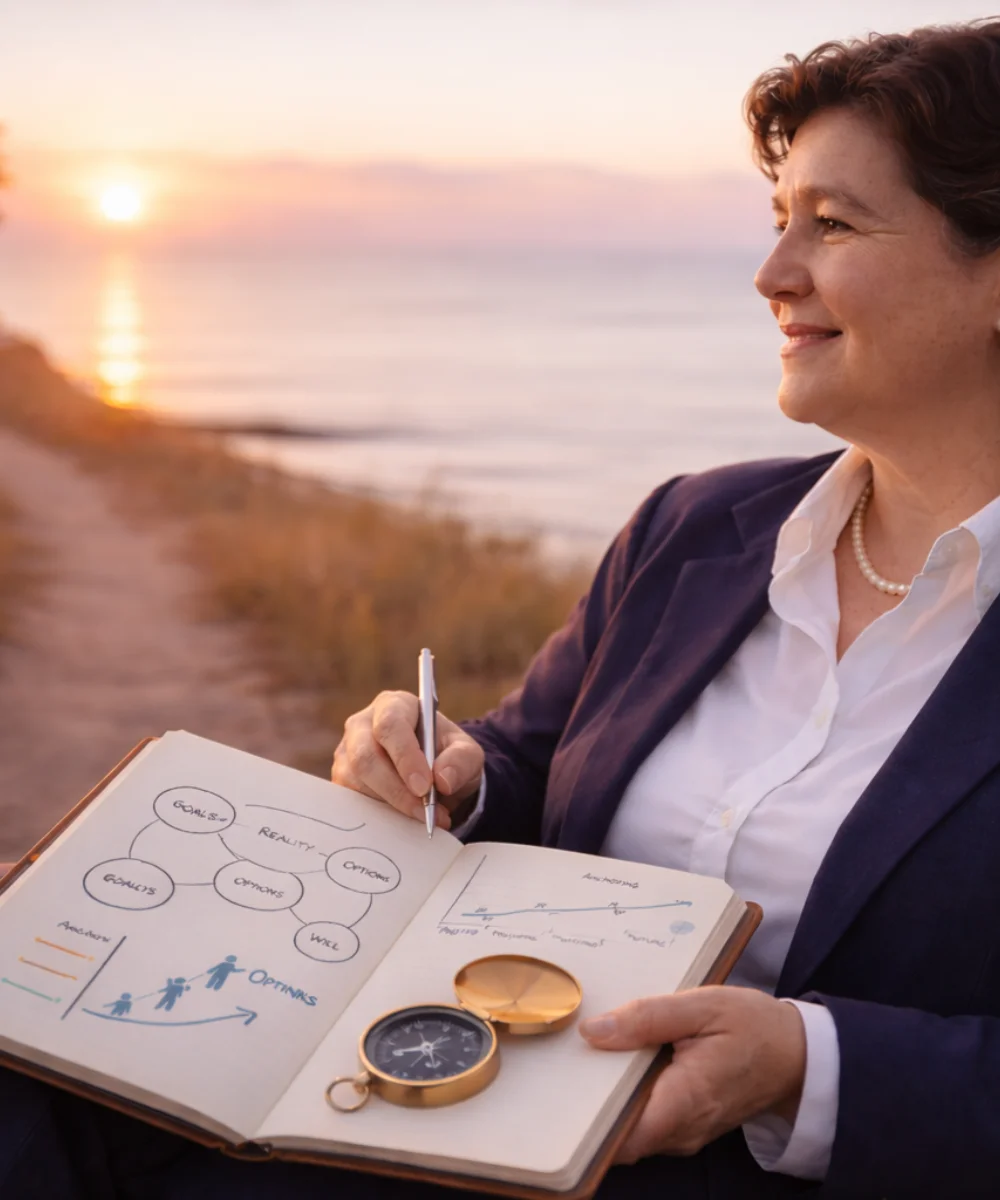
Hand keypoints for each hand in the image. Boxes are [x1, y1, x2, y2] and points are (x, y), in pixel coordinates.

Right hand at [332, 691, 483, 830]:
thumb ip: (461, 761)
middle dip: (395, 789)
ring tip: (424, 817)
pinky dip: (378, 816)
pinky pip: (351, 801)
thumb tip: (443, 780)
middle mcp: (362, 725)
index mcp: (393, 705)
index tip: (425, 786)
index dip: (405, 756)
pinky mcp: (342, 779)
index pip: (390, 725)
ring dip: (390, 806)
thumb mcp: (467, 753)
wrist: (434, 773)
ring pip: (356, 782)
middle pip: (365, 756)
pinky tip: (403, 820)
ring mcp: (347, 753)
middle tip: (425, 812)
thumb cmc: (447, 754)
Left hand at [579, 986, 805, 1163]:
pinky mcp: (683, 1125)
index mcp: (685, 1101)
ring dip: (604, 1096)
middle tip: (562, 1059)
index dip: (584, 1120)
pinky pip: (642, 1118)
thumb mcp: (703, 1006)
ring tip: (584, 1054)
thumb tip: (594, 1032)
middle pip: (616, 1131)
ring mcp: (682, 1133)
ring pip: (627, 1126)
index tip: (557, 1090)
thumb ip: (648, 1017)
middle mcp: (680, 1131)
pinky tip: (615, 1060)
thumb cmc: (755, 1027)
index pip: (620, 1135)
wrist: (798, 1054)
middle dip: (585, 1101)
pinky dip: (625, 1094)